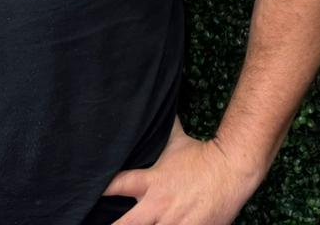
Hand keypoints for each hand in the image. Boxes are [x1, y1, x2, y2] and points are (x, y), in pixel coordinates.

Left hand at [102, 117, 261, 224]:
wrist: (233, 169)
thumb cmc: (203, 155)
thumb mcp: (178, 141)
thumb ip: (163, 130)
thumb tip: (159, 107)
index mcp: (151, 182)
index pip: (117, 186)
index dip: (100, 191)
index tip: (87, 195)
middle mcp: (158, 206)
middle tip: (92, 223)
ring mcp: (174, 223)